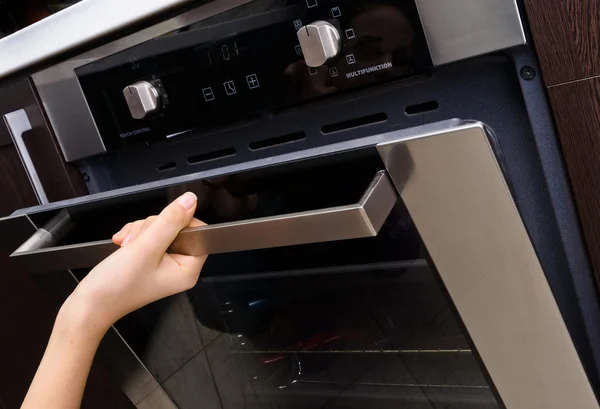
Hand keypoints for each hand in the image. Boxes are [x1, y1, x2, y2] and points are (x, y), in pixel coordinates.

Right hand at [60, 192, 206, 337]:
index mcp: (188, 269)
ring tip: (126, 246)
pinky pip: (147, 235)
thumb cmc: (117, 285)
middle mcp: (179, 267)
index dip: (179, 223)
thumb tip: (189, 200)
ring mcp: (163, 264)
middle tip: (138, 241)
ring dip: (140, 231)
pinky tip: (122, 245)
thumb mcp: (146, 247)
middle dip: (153, 227)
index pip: (198, 233)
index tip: (159, 227)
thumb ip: (170, 221)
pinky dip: (133, 236)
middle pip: (177, 228)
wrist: (88, 304)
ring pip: (159, 229)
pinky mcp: (148, 260)